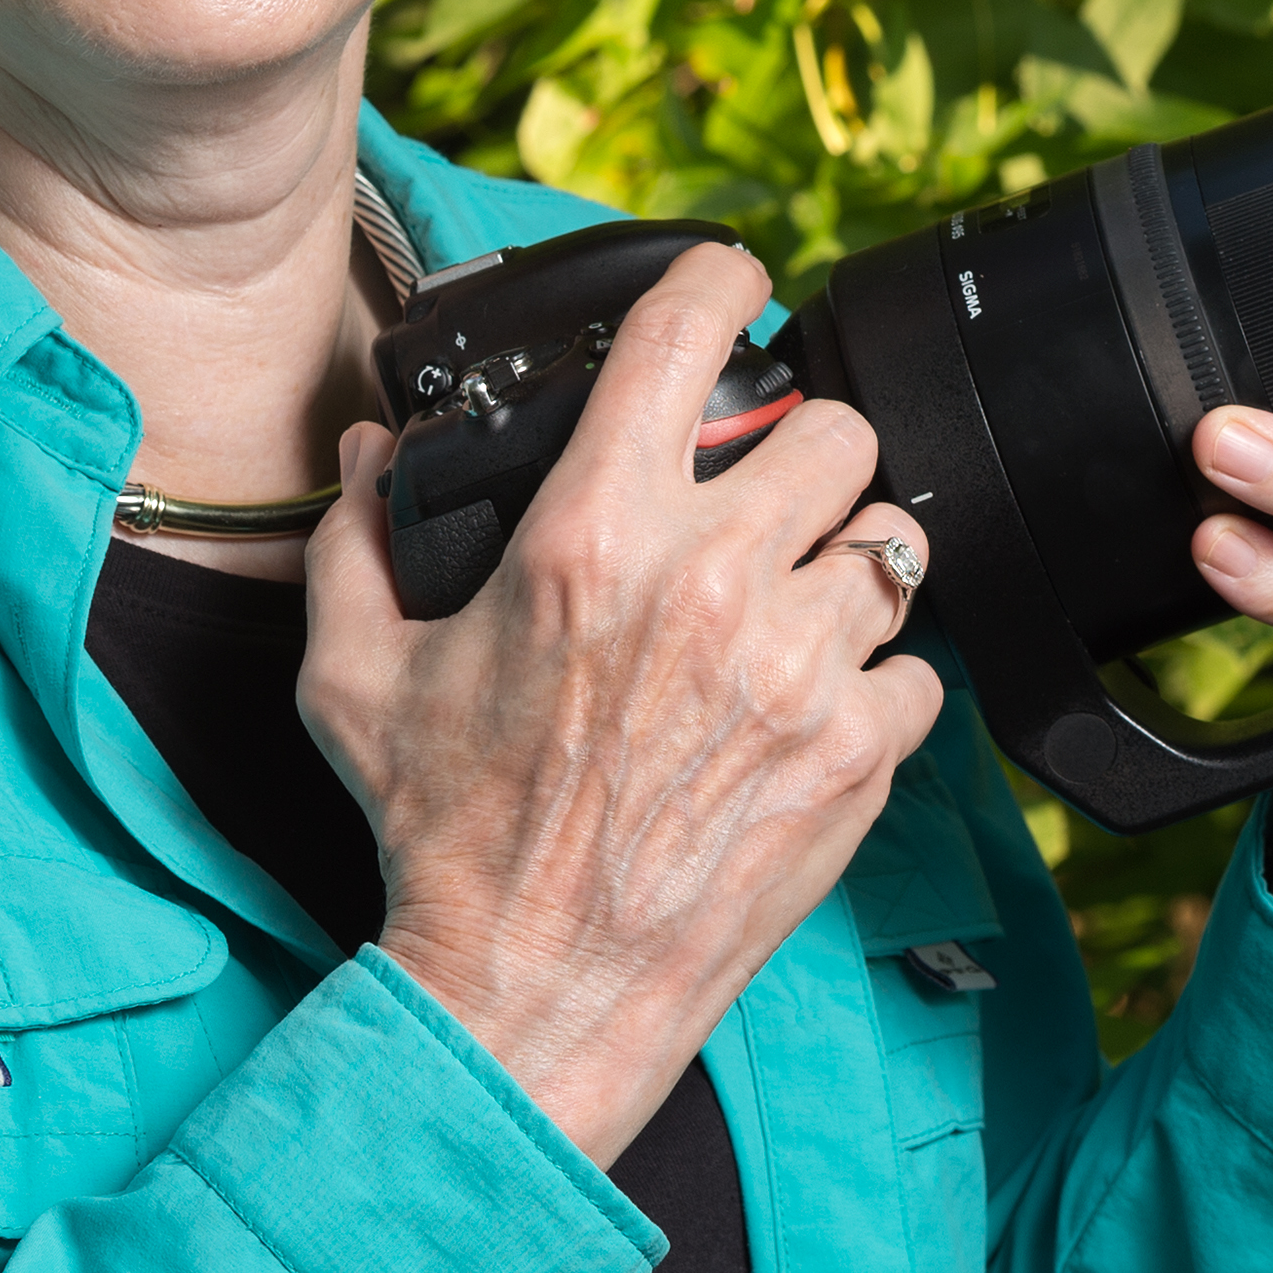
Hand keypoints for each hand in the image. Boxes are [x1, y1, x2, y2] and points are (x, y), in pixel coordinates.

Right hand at [300, 240, 947, 1163]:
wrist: (531, 993)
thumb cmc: (444, 840)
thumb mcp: (356, 677)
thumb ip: (354, 543)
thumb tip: (366, 455)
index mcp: (591, 535)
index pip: (688, 333)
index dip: (724, 280)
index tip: (736, 286)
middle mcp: (709, 580)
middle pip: (838, 429)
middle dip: (806, 454)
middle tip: (770, 498)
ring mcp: (797, 667)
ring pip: (894, 539)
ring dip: (848, 563)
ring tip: (799, 606)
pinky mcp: (858, 753)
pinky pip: (918, 668)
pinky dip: (879, 684)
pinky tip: (815, 710)